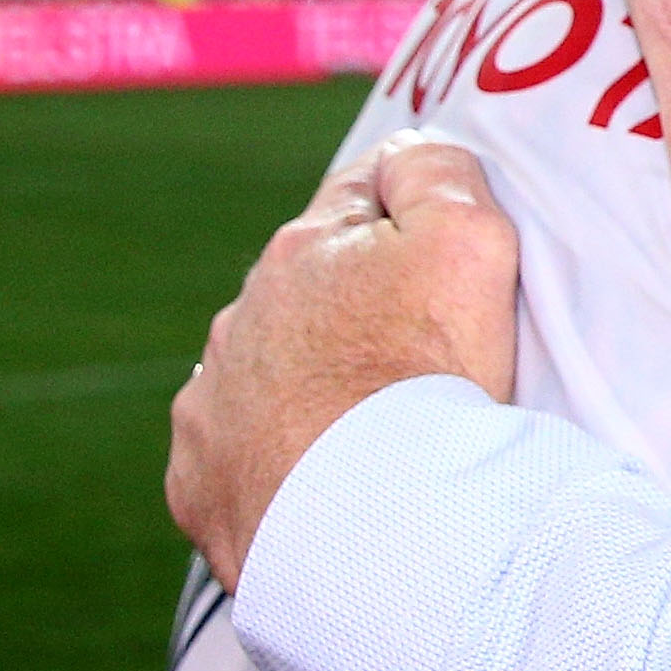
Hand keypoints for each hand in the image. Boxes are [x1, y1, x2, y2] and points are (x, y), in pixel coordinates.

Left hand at [167, 133, 521, 592]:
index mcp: (303, 248)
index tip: (451, 262)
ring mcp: (211, 402)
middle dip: (360, 307)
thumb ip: (438, 171)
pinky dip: (282, 458)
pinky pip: (241, 455)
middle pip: (313, 286)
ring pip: (268, 369)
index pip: (364, 192)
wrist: (371, 523)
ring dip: (315, 384)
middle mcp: (240, 315)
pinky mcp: (200, 481)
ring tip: (383, 429)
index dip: (416, 215)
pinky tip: (330, 479)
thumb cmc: (430, 376)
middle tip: (429, 358)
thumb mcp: (469, 240)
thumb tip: (406, 148)